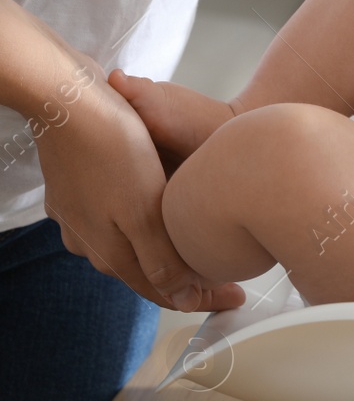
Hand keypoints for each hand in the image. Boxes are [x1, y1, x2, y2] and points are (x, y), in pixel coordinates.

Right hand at [34, 59, 244, 312]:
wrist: (67, 100)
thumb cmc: (112, 149)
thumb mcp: (143, 211)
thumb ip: (160, 260)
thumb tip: (180, 299)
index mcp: (109, 252)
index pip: (161, 292)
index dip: (203, 300)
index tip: (238, 299)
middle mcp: (90, 242)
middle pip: (146, 273)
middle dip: (186, 282)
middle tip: (228, 281)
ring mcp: (81, 217)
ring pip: (132, 248)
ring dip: (167, 256)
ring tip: (205, 253)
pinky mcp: (79, 192)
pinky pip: (120, 223)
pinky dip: (148, 230)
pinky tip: (167, 221)